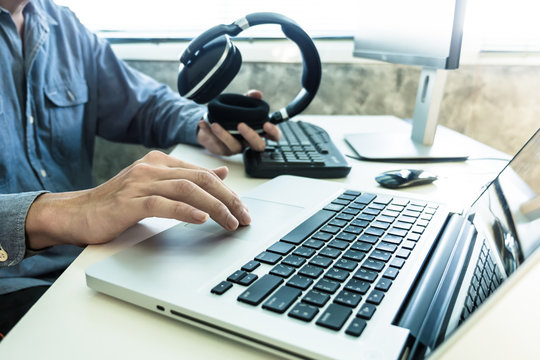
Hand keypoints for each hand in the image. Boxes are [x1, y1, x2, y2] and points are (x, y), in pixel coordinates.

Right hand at [25, 151, 250, 248]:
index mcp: (159, 162)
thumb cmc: (118, 203)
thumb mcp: (157, 186)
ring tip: (230, 222)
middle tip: (243, 217)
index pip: (203, 173)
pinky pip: (163, 204)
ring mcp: (139, 184)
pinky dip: (185, 211)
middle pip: (200, 179)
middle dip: (227, 199)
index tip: (242, 208)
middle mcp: (151, 168)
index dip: (227, 191)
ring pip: (187, 190)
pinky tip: (201, 219)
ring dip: (214, 207)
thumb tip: (221, 173)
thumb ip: (187, 178)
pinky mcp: (129, 203)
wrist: (78, 213)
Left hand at [197, 90, 281, 154]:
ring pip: (234, 146)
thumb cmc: (233, 116)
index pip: (274, 137)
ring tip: (215, 124)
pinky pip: (216, 143)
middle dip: (251, 136)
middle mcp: (249, 142)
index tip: (266, 125)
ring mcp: (237, 147)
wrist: (213, 124)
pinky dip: (208, 132)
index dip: (274, 133)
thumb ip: (250, 98)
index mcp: (258, 132)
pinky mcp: (223, 150)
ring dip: (224, 135)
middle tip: (241, 125)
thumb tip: (256, 94)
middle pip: (257, 145)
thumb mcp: (242, 105)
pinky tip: (203, 123)